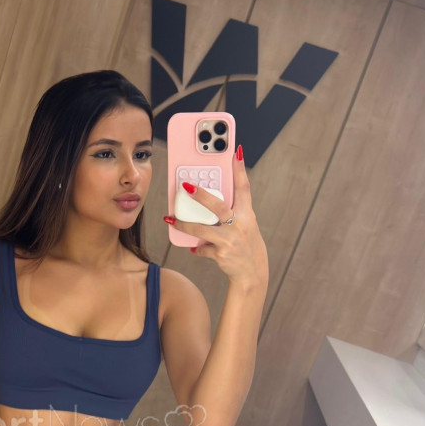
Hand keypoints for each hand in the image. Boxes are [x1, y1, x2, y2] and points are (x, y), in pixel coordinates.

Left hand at [165, 149, 268, 287]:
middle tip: (186, 186)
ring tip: (172, 219)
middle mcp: (240, 225)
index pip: (244, 188)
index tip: (235, 152)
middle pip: (217, 206)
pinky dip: (197, 248)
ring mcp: (230, 240)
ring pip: (202, 229)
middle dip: (201, 195)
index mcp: (247, 215)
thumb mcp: (244, 226)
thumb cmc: (245, 245)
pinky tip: (194, 248)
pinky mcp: (221, 254)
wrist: (252, 273)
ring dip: (184, 224)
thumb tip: (206, 201)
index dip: (239, 170)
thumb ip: (231, 214)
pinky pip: (202, 248)